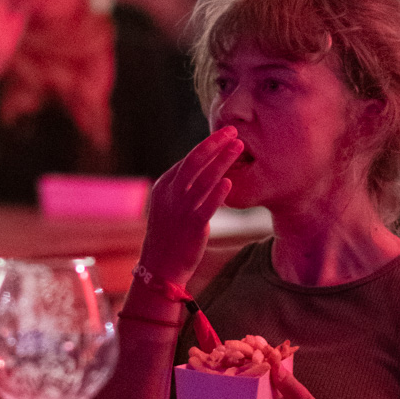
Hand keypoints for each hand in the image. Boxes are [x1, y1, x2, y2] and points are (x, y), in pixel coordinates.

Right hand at [138, 126, 244, 287]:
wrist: (160, 267)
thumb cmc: (169, 236)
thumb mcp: (170, 206)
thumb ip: (184, 188)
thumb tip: (204, 170)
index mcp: (164, 186)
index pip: (188, 160)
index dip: (207, 145)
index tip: (224, 136)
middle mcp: (170, 194)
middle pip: (194, 161)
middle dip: (214, 143)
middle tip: (233, 131)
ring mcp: (181, 209)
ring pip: (203, 178)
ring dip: (223, 160)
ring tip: (239, 147)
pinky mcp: (193, 226)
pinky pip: (207, 205)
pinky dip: (218, 192)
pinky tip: (230, 181)